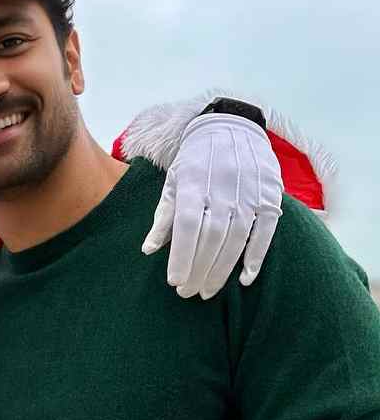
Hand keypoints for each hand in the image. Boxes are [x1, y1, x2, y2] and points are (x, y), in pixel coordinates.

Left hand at [142, 114, 283, 299]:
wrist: (231, 126)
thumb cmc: (196, 161)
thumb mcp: (173, 181)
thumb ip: (163, 216)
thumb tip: (149, 250)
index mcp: (194, 184)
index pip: (188, 226)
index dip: (182, 256)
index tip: (175, 281)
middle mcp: (223, 188)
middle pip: (211, 238)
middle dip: (199, 270)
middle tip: (188, 293)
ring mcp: (250, 192)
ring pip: (236, 239)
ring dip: (222, 270)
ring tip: (207, 291)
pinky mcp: (270, 196)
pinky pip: (265, 232)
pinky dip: (256, 257)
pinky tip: (244, 279)